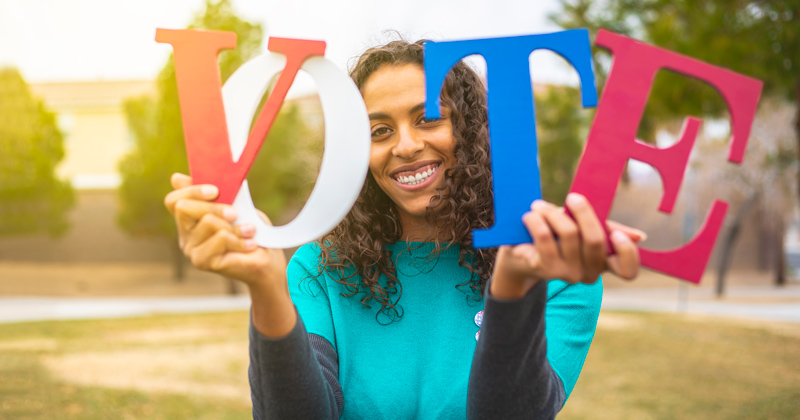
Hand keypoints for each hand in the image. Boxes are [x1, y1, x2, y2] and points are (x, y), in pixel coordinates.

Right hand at [163, 173, 286, 286]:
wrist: (267, 257)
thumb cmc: (249, 229)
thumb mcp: (233, 204)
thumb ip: (211, 192)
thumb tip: (176, 178)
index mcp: (189, 218)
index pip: (173, 200)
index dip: (192, 191)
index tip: (216, 190)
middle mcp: (185, 234)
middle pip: (184, 208)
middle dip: (214, 206)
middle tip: (235, 214)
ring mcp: (190, 249)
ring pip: (208, 222)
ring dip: (234, 226)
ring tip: (249, 231)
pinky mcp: (201, 261)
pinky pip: (220, 238)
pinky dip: (239, 239)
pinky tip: (250, 243)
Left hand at [490, 193, 641, 298]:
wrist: (519, 252)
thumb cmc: (556, 235)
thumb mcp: (582, 228)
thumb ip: (607, 228)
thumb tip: (639, 237)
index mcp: (603, 261)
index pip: (628, 270)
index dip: (627, 253)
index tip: (616, 234)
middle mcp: (589, 273)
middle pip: (595, 240)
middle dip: (583, 212)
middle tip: (571, 197)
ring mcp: (567, 274)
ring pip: (568, 233)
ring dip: (552, 212)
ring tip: (538, 206)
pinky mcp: (544, 269)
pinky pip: (544, 237)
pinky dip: (536, 221)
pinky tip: (529, 216)